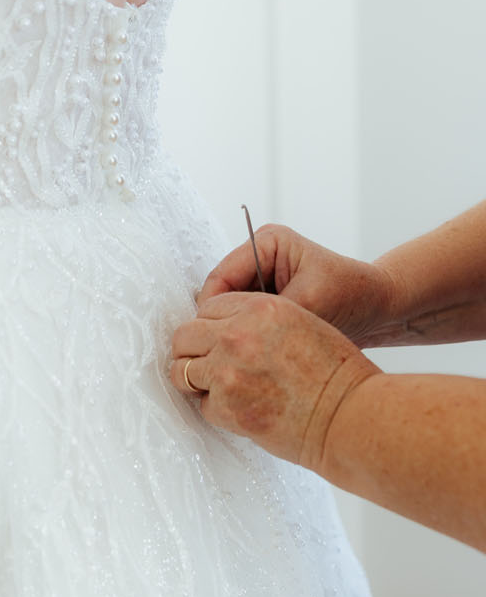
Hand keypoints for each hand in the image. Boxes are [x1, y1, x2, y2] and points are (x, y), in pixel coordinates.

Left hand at [169, 293, 379, 472]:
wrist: (350, 415)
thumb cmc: (336, 373)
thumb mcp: (302, 321)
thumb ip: (260, 319)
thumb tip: (227, 327)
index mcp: (260, 307)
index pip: (209, 307)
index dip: (211, 325)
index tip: (214, 339)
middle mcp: (238, 334)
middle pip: (185, 335)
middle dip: (193, 350)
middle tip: (206, 363)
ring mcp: (227, 370)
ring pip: (182, 370)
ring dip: (197, 379)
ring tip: (218, 388)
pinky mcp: (226, 405)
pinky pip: (202, 404)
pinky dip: (216, 408)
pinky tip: (239, 408)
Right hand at [198, 224, 402, 347]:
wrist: (382, 310)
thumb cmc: (355, 295)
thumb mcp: (310, 303)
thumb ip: (269, 315)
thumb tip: (235, 335)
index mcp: (267, 243)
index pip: (221, 277)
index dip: (214, 310)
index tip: (215, 340)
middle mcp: (260, 258)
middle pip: (223, 295)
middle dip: (226, 322)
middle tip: (230, 352)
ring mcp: (264, 280)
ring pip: (232, 311)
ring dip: (240, 332)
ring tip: (249, 354)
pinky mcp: (270, 301)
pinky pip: (247, 322)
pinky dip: (251, 337)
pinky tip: (260, 353)